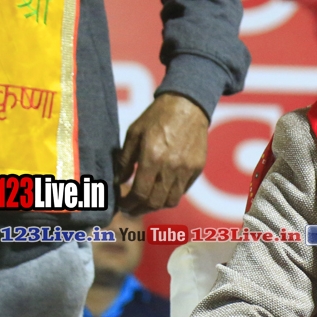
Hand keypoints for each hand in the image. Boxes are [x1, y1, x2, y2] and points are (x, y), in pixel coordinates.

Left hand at [114, 93, 208, 214]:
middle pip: (155, 202)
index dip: (128, 203)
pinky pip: (183, 190)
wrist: (187, 106)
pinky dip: (170, 194)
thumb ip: (125, 160)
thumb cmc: (157, 117)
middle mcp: (171, 167)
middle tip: (131, 209)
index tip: (122, 204)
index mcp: (152, 158)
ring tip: (147, 201)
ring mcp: (186, 169)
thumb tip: (119, 181)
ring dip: (156, 205)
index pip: (139, 193)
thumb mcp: (134, 133)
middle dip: (139, 210)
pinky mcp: (197, 168)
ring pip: (171, 201)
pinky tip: (161, 188)